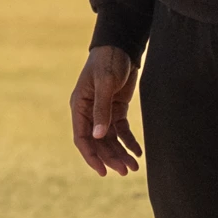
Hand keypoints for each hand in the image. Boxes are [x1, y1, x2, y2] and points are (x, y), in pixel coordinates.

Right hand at [70, 46, 141, 175]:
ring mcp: (103, 111)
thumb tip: (99, 137)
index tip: (103, 171)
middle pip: (98, 142)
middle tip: (126, 171)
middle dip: (111, 158)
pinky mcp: (116, 109)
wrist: (121, 46)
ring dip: (120, 153)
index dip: (91, 156)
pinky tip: (138, 152)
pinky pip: (121, 130)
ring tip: (134, 167)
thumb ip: (102, 109)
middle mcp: (89, 112)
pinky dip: (129, 141)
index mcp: (79, 106)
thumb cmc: (107, 61)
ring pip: (110, 139)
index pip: (82, 138)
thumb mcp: (104, 83)